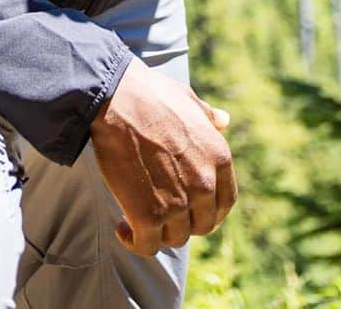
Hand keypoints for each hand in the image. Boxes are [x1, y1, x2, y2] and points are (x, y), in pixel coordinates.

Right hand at [89, 56, 237, 254]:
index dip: (208, 210)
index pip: (225, 202)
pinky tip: (122, 229)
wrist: (115, 99)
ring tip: (136, 218)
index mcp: (219, 157)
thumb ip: (207, 116)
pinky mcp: (148, 215)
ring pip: (175, 238)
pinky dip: (134, 242)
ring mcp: (178, 203)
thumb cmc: (148, 94)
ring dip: (157, 232)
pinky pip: (148, 245)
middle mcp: (204, 184)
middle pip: (202, 225)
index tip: (190, 209)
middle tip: (159, 212)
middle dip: (182, 222)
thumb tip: (224, 120)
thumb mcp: (187, 99)